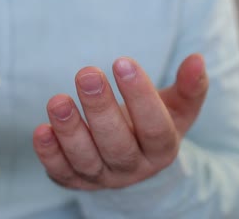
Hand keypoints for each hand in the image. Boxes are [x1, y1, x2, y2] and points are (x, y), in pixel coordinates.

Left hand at [33, 54, 207, 189]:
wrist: (131, 161)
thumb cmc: (150, 126)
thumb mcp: (176, 110)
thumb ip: (189, 88)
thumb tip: (197, 60)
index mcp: (160, 150)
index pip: (155, 127)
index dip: (141, 96)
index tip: (122, 62)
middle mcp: (131, 168)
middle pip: (117, 144)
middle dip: (100, 109)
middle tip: (87, 75)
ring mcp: (101, 177)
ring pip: (86, 159)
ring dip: (70, 131)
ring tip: (58, 101)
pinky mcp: (74, 179)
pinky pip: (60, 171)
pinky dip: (49, 153)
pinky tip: (41, 130)